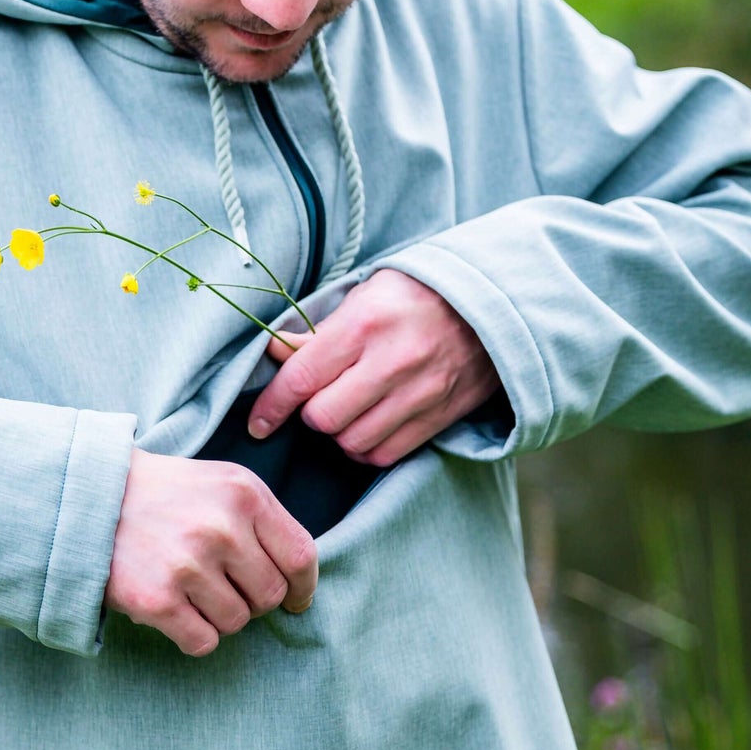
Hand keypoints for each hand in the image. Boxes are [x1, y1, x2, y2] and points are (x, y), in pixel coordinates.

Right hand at [104, 447, 318, 657]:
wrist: (90, 497)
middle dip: (253, 600)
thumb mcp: (223, 484)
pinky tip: (175, 611)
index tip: (293, 599)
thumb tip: (299, 581)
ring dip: (219, 616)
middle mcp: (221, 528)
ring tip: (191, 590)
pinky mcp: (157, 600)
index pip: (300, 557)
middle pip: (269, 595)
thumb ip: (263, 522)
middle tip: (224, 587)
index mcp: (245, 494)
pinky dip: (194, 635)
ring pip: (237, 622)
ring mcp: (188, 565)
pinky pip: (203, 642)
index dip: (302, 587)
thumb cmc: (166, 495)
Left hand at [246, 267, 500, 465]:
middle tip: (319, 398)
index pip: (301, 378)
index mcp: (364, 324)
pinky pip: (386, 453)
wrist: (492, 304)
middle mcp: (391, 361)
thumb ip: (318, 331)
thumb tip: (273, 353)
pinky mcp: (439, 416)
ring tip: (347, 411)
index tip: (258, 422)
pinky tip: (369, 427)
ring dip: (340, 433)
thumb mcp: (365, 296)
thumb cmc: (416, 295)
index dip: (271, 406)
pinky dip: (368, 448)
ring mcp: (419, 393)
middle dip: (311, 415)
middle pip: (323, 418)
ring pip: (353, 441)